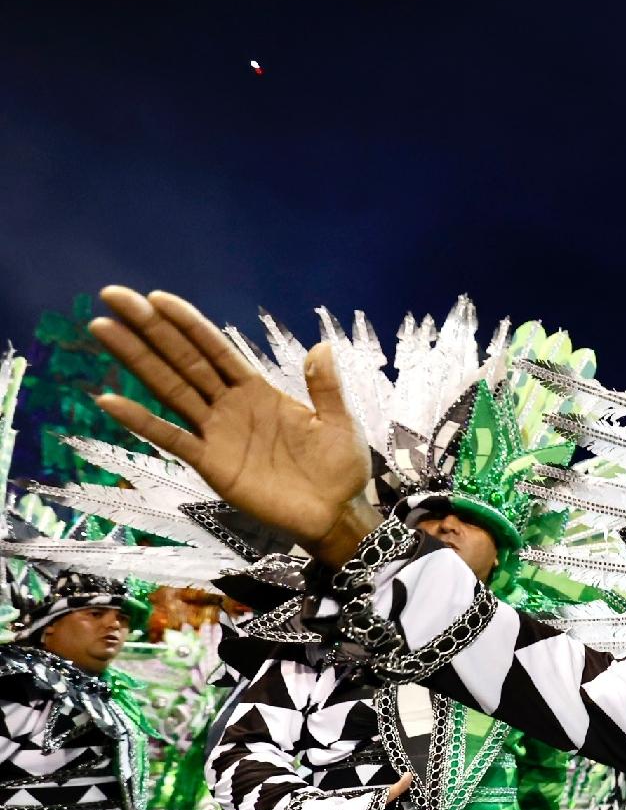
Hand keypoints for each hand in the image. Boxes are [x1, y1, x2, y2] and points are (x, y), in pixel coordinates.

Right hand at [89, 287, 381, 565]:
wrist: (334, 513)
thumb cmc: (338, 466)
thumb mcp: (339, 422)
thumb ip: (325, 388)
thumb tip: (321, 346)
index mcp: (257, 389)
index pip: (216, 348)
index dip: (188, 323)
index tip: (155, 297)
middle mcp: (229, 405)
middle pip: (183, 360)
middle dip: (149, 328)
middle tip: (113, 296)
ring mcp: (215, 432)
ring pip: (169, 388)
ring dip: (136, 360)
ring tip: (103, 329)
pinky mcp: (210, 463)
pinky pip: (170, 438)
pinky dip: (141, 421)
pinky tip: (109, 401)